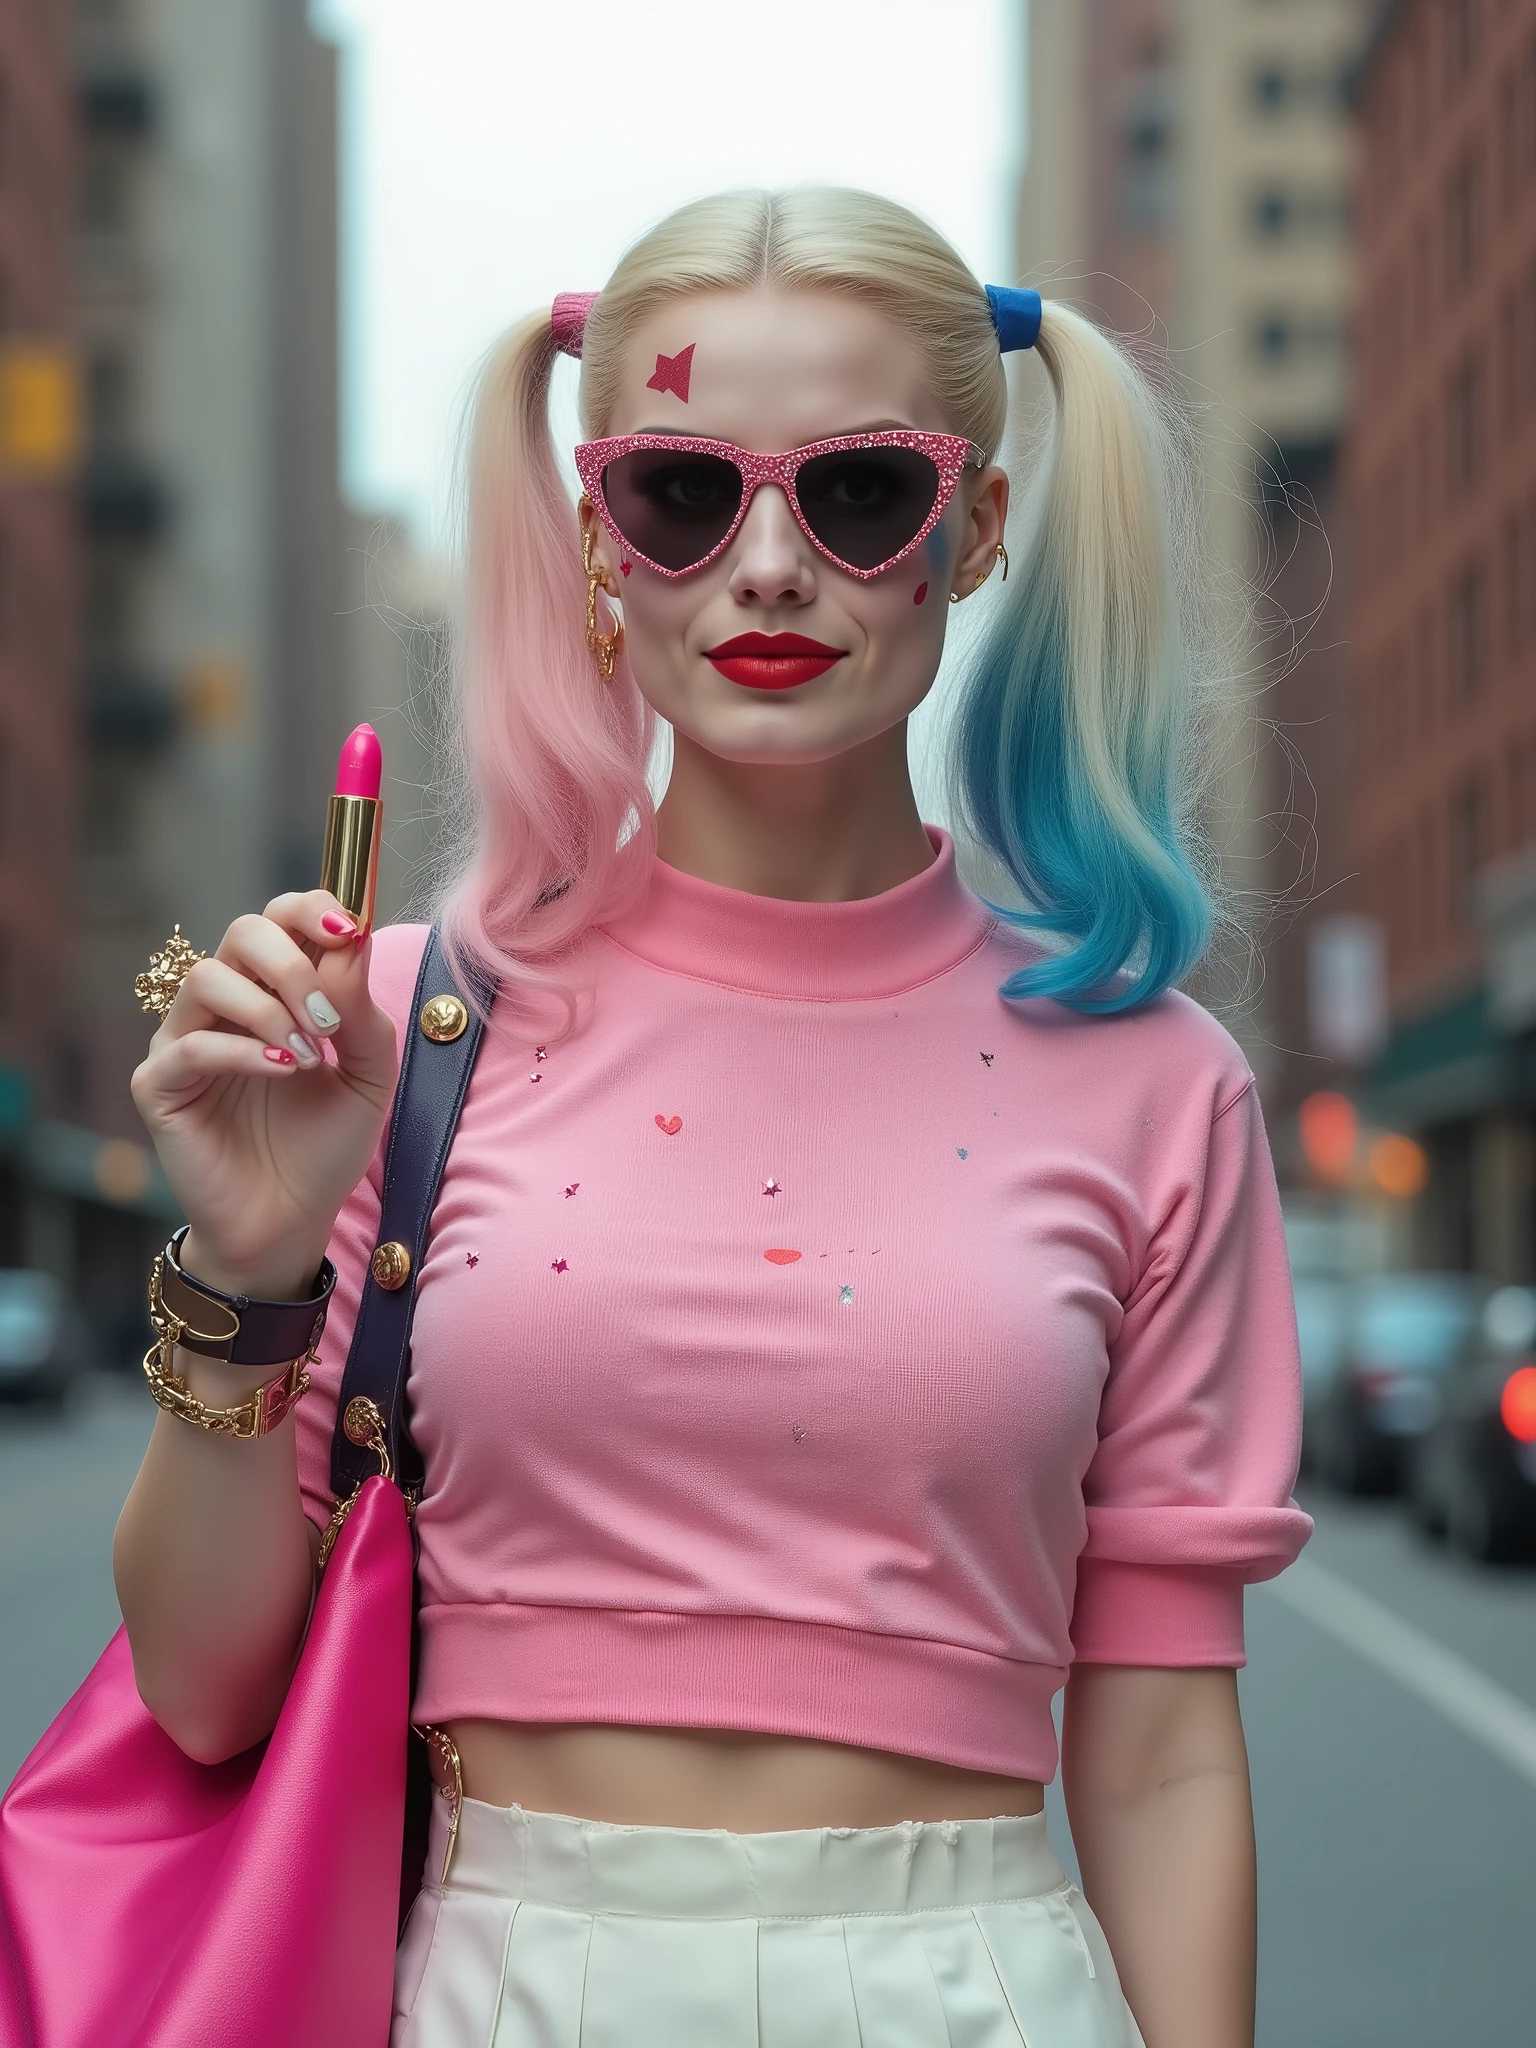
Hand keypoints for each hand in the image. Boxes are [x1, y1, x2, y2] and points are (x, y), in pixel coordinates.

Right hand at [130, 892, 399, 1298]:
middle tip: (328, 1018)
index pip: (280, 919)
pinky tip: (286, 1071)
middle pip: (241, 932)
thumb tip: (352, 941)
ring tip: (311, 1056)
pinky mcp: (159, 1086)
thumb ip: (363, 1013)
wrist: (291, 1222)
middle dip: (292, 962)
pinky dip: (243, 1052)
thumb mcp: (368, 1077)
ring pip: (207, 979)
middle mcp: (224, 1005)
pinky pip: (190, 1046)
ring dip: (269, 1009)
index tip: (350, 929)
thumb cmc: (325, 1147)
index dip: (311, 910)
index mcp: (273, 990)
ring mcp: (185, 1041)